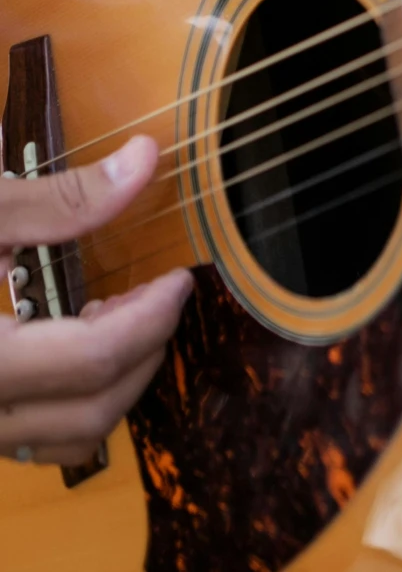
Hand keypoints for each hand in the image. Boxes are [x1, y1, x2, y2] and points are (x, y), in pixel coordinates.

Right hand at [0, 135, 189, 464]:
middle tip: (161, 296)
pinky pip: (20, 436)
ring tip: (119, 313)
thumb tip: (146, 161)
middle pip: (88, 420)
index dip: (152, 320)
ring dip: (107, 384)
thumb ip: (55, 201)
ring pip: (57, 441)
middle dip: (141, 357)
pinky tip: (64, 336)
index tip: (179, 276)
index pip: (93, 364)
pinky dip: (63, 396)